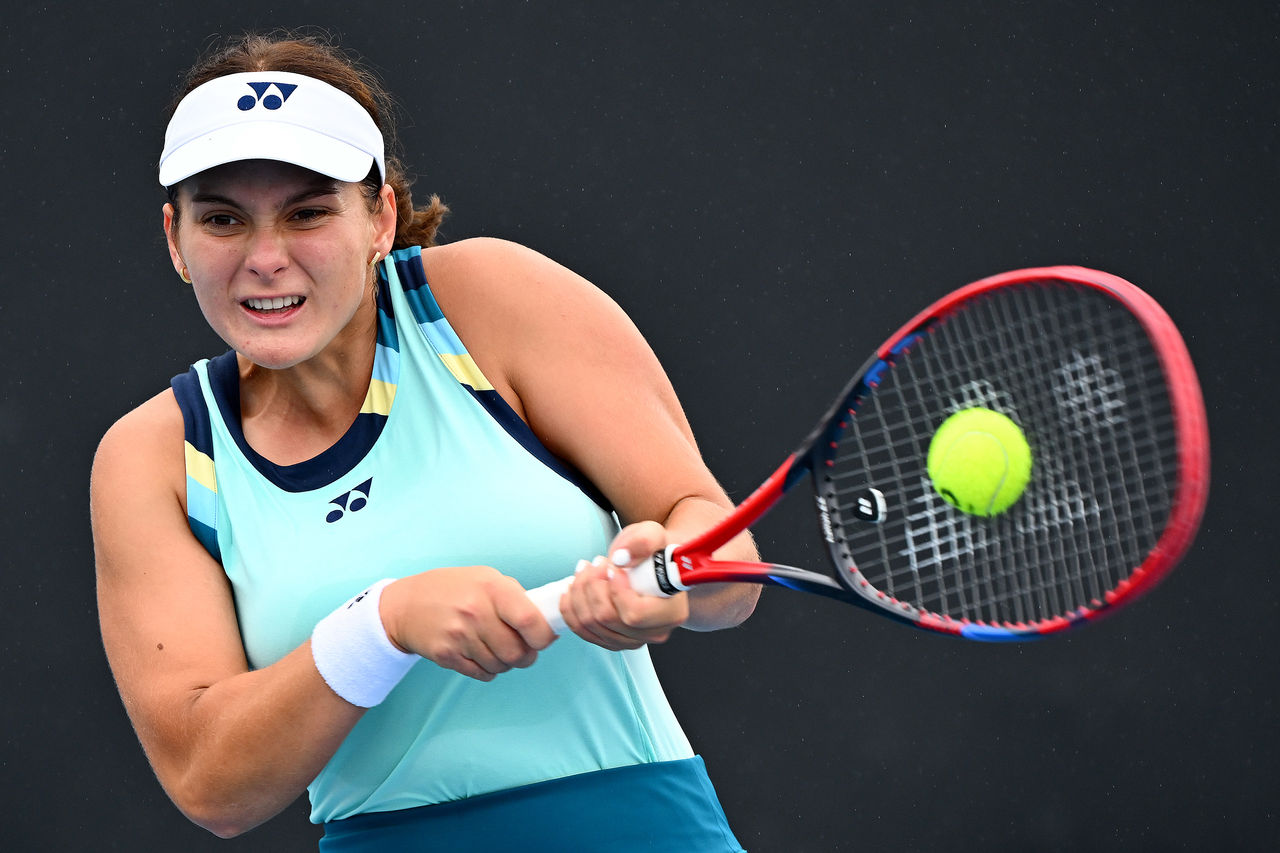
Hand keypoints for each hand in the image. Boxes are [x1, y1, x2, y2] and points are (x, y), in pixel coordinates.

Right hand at [380, 567, 556, 681]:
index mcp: (492, 589)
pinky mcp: (446, 655)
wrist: (406, 605)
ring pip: (501, 666)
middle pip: (518, 653)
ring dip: (505, 663)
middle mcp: (476, 612)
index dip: (543, 637)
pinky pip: (482, 674)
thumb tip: (546, 623)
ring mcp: (459, 635)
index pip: (530, 622)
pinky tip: (480, 654)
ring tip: (496, 647)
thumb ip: (516, 597)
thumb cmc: (453, 589)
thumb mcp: (485, 578)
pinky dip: (488, 670)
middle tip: (522, 649)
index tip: (544, 639)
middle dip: (526, 656)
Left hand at [558, 521, 689, 649]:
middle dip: (592, 586)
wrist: (651, 566)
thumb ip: (643, 541)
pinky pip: (582, 631)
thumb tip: (621, 557)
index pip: (635, 613)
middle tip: (595, 563)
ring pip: (590, 625)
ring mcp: (632, 640)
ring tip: (583, 570)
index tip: (611, 567)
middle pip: (607, 619)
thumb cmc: (654, 552)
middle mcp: (653, 633)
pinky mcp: (612, 640)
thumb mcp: (654, 535)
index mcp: (671, 613)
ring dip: (579, 593)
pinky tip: (571, 588)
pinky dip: (570, 608)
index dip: (616, 590)